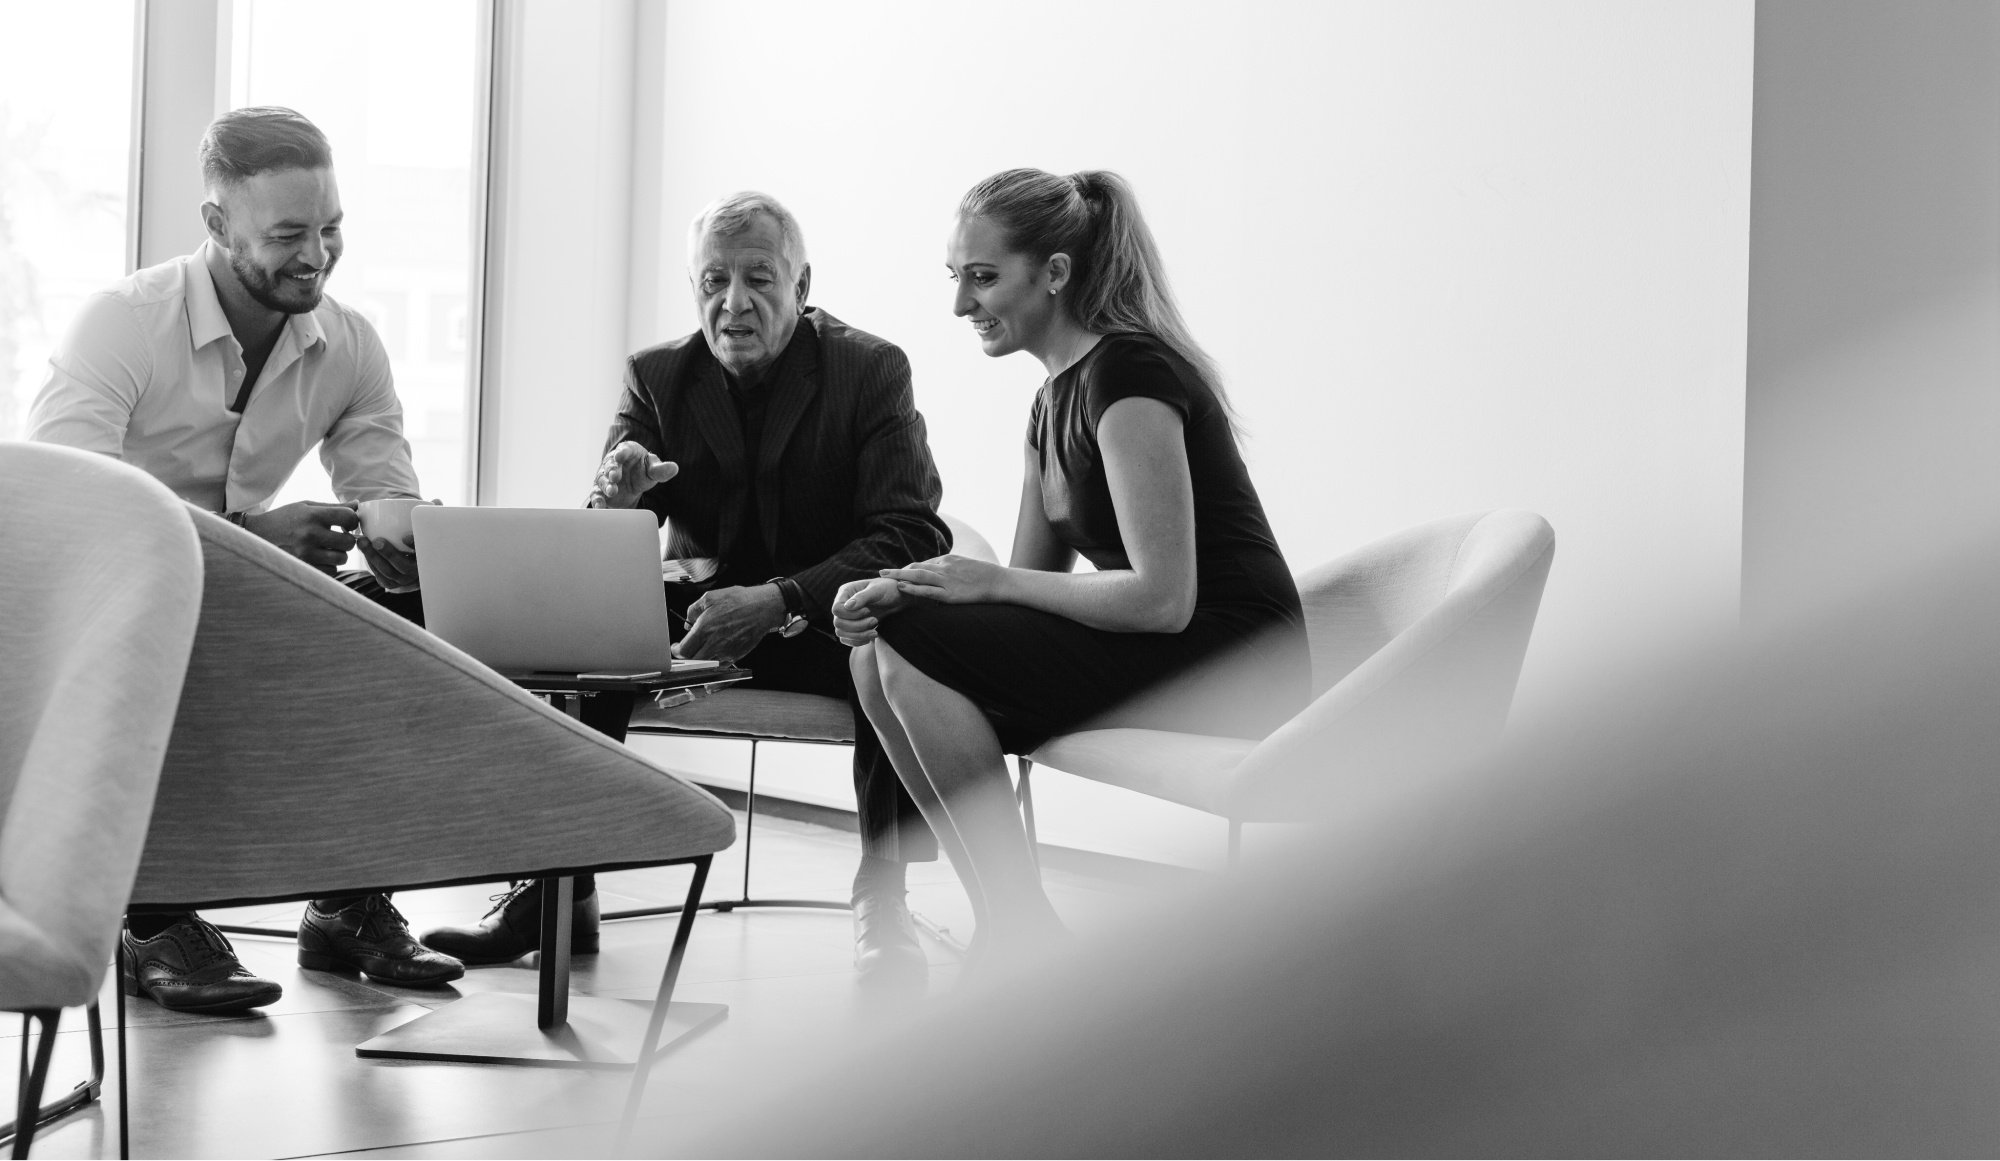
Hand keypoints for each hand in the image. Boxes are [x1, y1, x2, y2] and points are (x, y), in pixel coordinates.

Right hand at [242, 501, 357, 572]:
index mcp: (312, 515)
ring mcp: (306, 554)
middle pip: (349, 542)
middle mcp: (309, 534)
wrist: (255, 536)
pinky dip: (329, 566)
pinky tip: (318, 558)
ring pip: (341, 559)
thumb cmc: (284, 518)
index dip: (352, 521)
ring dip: (338, 554)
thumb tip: (358, 505)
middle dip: (347, 540)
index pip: (349, 517)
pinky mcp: (303, 568)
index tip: (346, 523)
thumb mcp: (306, 506)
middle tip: (337, 537)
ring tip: (326, 548)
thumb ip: (333, 507)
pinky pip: (331, 571)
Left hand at [355, 499, 437, 592]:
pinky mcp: (393, 584)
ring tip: (362, 541)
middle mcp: (419, 572)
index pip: (424, 553)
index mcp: (429, 558)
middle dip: (389, 554)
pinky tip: (364, 551)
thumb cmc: (422, 539)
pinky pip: (382, 578)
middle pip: (404, 566)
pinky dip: (372, 565)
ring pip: (389, 572)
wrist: (416, 562)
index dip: (416, 546)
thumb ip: (432, 513)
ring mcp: (405, 580)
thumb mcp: (428, 528)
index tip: (406, 537)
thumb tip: (436, 501)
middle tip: (377, 541)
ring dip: (374, 557)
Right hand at [588, 440, 678, 508]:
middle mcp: (613, 462)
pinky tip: (599, 505)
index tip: (620, 456)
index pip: (624, 449)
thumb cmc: (642, 472)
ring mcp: (605, 476)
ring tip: (612, 491)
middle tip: (615, 476)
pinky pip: (596, 494)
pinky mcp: (600, 490)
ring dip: (606, 484)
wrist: (632, 485)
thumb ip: (661, 469)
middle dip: (612, 470)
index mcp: (627, 451)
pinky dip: (597, 499)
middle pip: (610, 464)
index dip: (622, 452)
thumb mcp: (653, 471)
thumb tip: (674, 468)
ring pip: (602, 479)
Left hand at [677, 583, 785, 661]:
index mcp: (705, 629)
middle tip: (686, 649)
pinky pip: (720, 664)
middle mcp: (715, 643)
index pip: (684, 650)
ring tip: (701, 649)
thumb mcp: (710, 597)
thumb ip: (693, 610)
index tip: (676, 647)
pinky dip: (714, 660)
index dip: (677, 651)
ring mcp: (726, 651)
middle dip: (687, 656)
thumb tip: (688, 621)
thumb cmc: (739, 600)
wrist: (763, 608)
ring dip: (700, 658)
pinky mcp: (736, 655)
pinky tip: (715, 650)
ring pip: (706, 664)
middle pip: (693, 661)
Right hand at [832, 576, 910, 645]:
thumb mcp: (877, 589)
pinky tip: (871, 637)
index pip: (836, 609)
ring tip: (875, 632)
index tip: (868, 611)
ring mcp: (846, 617)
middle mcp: (843, 605)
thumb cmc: (888, 588)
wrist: (898, 597)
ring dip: (858, 635)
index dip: (851, 614)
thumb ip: (862, 597)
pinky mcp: (852, 627)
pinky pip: (846, 639)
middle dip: (857, 626)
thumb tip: (847, 606)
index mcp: (845, 592)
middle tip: (875, 621)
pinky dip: (857, 641)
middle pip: (838, 623)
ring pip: (841, 633)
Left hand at [880, 554, 1005, 604]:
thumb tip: (940, 573)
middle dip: (898, 570)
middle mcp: (944, 567)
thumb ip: (951, 568)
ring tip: (886, 578)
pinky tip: (902, 587)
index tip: (897, 573)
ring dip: (900, 576)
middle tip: (882, 573)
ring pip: (918, 576)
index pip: (923, 564)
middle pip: (916, 567)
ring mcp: (947, 580)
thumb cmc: (984, 575)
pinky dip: (913, 588)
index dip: (908, 569)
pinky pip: (928, 590)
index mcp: (948, 560)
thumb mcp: (965, 565)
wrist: (999, 581)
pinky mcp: (950, 594)